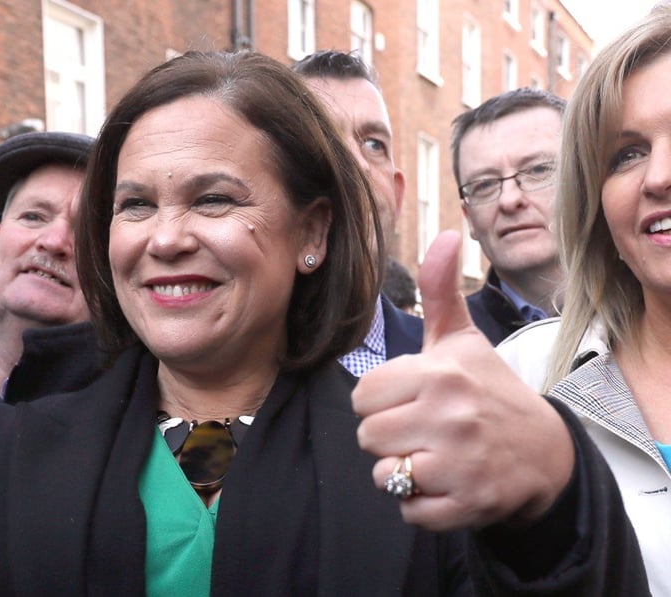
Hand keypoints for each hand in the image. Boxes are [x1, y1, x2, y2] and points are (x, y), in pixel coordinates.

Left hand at [353, 231, 573, 530]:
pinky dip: (420, 503)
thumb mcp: (463, 341)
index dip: (379, 401)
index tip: (407, 400)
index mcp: (439, 374)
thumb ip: (440, 292)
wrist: (545, 452)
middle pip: (367, 436)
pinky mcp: (469, 503)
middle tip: (420, 430)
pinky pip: (410, 510)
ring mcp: (461, 462)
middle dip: (387, 437)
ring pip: (384, 474)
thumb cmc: (490, 391)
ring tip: (431, 456)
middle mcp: (450, 416)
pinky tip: (444, 483)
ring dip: (401, 471)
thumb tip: (445, 234)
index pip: (363, 395)